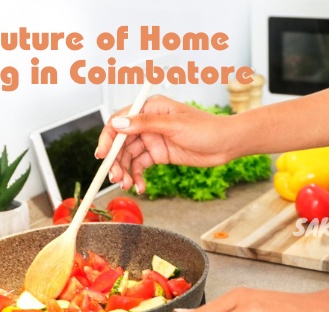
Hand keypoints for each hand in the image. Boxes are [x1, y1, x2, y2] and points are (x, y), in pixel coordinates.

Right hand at [95, 96, 236, 191]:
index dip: (108, 138)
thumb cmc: (206, 128)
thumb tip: (119, 124)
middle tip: (115, 178)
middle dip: (116, 161)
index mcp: (149, 108)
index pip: (120, 122)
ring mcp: (153, 139)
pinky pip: (141, 166)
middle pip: (122, 142)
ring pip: (130, 157)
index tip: (102, 155)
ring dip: (125, 171)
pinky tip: (140, 187)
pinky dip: (138, 177)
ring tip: (128, 185)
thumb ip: (145, 124)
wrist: (226, 145)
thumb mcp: (174, 125)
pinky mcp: (159, 154)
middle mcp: (148, 123)